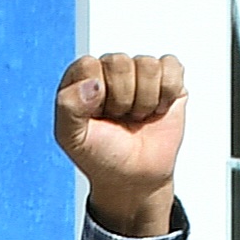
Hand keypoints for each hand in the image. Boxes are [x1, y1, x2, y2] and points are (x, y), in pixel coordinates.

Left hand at [51, 53, 188, 234]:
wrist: (134, 177)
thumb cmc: (101, 154)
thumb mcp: (71, 137)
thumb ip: (68, 107)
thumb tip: (92, 84)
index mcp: (82, 77)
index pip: (89, 65)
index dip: (97, 94)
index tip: (98, 116)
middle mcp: (110, 69)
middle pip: (120, 62)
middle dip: (122, 100)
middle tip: (120, 119)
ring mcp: (140, 71)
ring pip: (148, 65)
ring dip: (145, 101)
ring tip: (137, 116)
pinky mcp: (167, 78)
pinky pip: (172, 67)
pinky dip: (168, 94)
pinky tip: (157, 109)